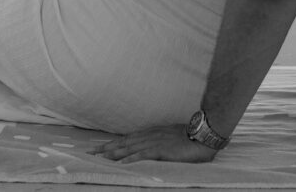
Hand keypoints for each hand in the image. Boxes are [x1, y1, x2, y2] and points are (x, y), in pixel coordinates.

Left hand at [90, 124, 218, 163]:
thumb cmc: (191, 137)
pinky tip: (121, 163)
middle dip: (106, 148)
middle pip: (124, 142)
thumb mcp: (171, 138)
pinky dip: (131, 159)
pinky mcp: (161, 149)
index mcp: (152, 133)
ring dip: (113, 153)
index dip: (113, 143)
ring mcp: (155, 142)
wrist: (204, 134)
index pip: (128, 138)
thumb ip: (160, 142)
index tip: (99, 147)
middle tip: (91, 152)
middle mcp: (150, 135)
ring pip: (129, 147)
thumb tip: (151, 149)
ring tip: (100, 158)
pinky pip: (143, 154)